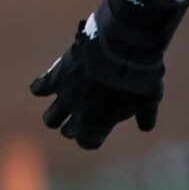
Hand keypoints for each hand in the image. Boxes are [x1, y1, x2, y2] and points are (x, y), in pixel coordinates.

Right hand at [30, 0, 188, 149]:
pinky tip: (50, 84)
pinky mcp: (56, 76)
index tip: (98, 132)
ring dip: (57, 115)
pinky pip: (37, 88)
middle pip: (67, 132)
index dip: (92, 139)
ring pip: (49, 118)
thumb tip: (146, 128)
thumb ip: (145, 115)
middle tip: (87, 114)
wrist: (123, 47)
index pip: (87, 142)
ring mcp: (65, 95)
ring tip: (68, 105)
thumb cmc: (139, 76)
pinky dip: (40, 88)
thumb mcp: (150, 98)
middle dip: (76, 127)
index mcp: (99, 123)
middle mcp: (78, 113)